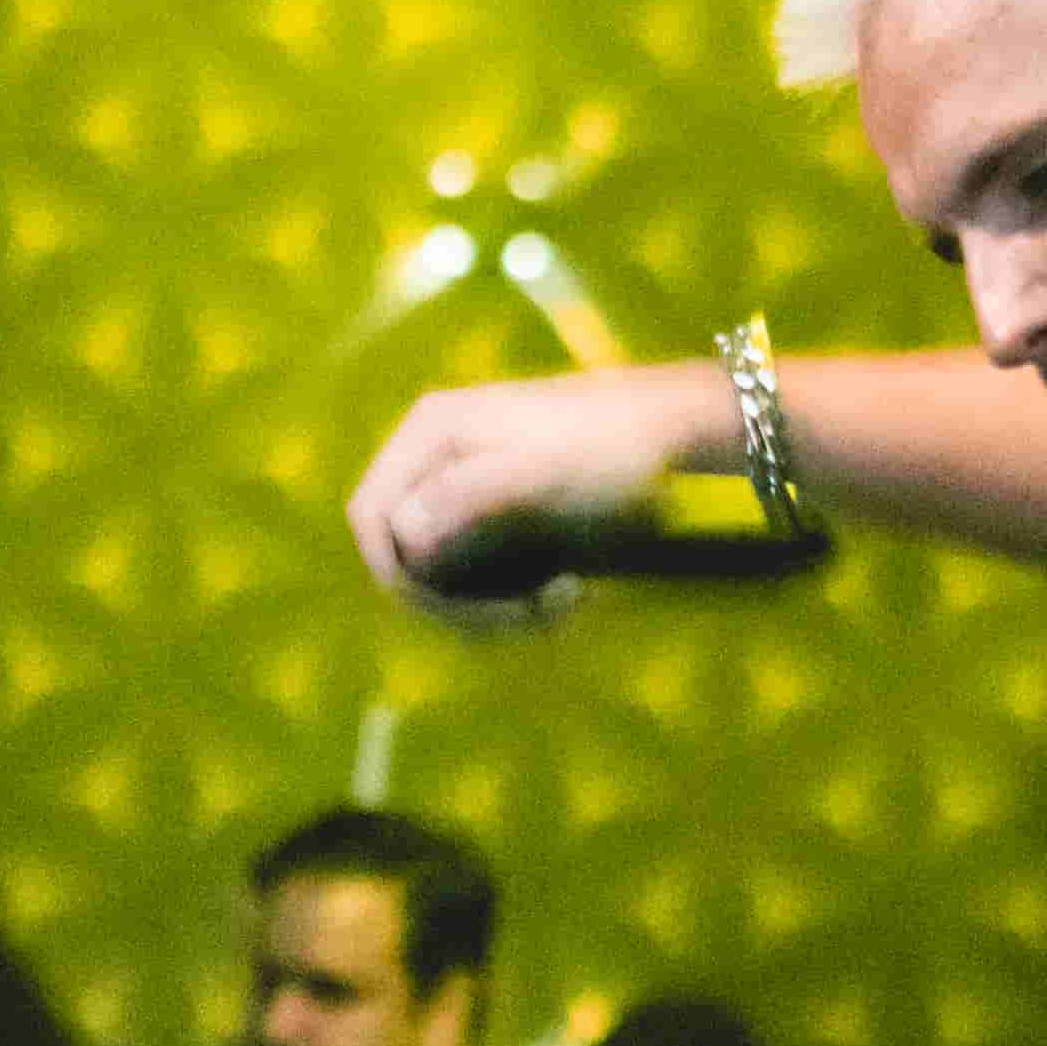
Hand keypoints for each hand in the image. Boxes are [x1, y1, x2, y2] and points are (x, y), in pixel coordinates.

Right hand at [347, 361, 710, 617]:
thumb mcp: (537, 472)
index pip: (370, 517)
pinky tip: (564, 592)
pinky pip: (479, 560)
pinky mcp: (499, 501)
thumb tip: (401, 537)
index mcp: (429, 433)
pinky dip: (511, 588)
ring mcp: (465, 474)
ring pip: (445, 563)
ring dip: (490, 601)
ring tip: (560, 606)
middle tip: (528, 619)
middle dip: (454, 598)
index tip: (449, 612)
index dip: (395, 574)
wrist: (676, 426)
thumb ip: (464, 497)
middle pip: (404, 547)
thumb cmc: (608, 446)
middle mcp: (435, 450)